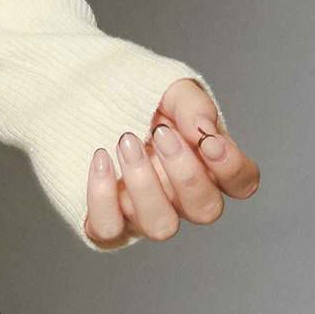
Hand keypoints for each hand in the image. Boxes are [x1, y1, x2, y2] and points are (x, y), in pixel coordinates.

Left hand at [84, 76, 259, 248]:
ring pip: (161, 226)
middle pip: (205, 210)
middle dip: (186, 173)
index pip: (240, 183)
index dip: (233, 169)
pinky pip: (109, 230)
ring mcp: (142, 210)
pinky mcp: (105, 218)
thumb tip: (206, 132)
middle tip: (160, 133)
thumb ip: (192, 105)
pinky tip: (100, 158)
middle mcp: (178, 194)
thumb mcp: (166, 83)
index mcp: (203, 161)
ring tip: (125, 140)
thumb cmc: (128, 87)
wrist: (74, 84)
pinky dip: (104, 198)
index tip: (209, 141)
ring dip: (145, 184)